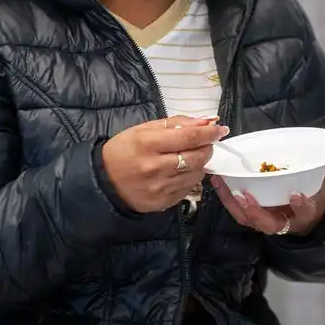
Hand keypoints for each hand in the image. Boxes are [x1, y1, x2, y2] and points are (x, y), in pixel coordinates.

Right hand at [102, 116, 228, 212]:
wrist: (104, 181)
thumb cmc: (124, 149)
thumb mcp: (144, 129)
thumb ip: (175, 123)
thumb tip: (205, 121)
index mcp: (148, 143)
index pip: (189, 137)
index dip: (208, 132)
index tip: (220, 129)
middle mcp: (155, 167)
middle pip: (197, 157)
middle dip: (207, 147)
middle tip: (206, 142)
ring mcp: (160, 188)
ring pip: (196, 174)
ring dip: (199, 163)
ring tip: (190, 157)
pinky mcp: (163, 203)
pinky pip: (188, 188)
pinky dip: (189, 177)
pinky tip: (180, 172)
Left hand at [210, 106, 324, 235]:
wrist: (305, 209)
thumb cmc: (313, 183)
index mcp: (308, 208)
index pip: (306, 210)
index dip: (301, 205)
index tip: (295, 193)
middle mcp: (286, 218)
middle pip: (270, 222)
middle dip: (257, 212)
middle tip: (246, 195)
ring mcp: (267, 219)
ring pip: (249, 220)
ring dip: (235, 204)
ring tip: (224, 184)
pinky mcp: (252, 216)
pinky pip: (237, 212)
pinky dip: (226, 198)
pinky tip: (217, 180)